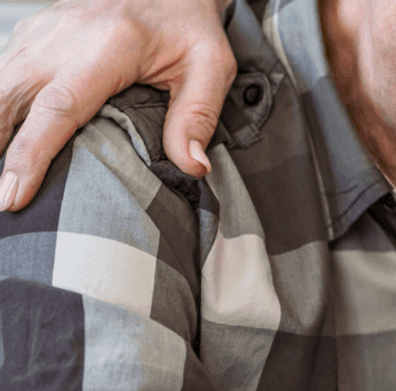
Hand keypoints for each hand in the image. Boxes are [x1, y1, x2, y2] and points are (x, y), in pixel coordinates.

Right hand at [0, 0, 233, 210]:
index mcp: (107, 47)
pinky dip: (0, 108)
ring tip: (0, 177)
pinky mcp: (33, 34)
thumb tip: (192, 168)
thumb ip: (198, 117)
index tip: (13, 196)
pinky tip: (5, 141)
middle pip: (8, 97)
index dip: (31, 156)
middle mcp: (62, 37)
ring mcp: (42, 32)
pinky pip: (4, 74)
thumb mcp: (211, 68)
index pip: (58, 108)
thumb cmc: (189, 26)